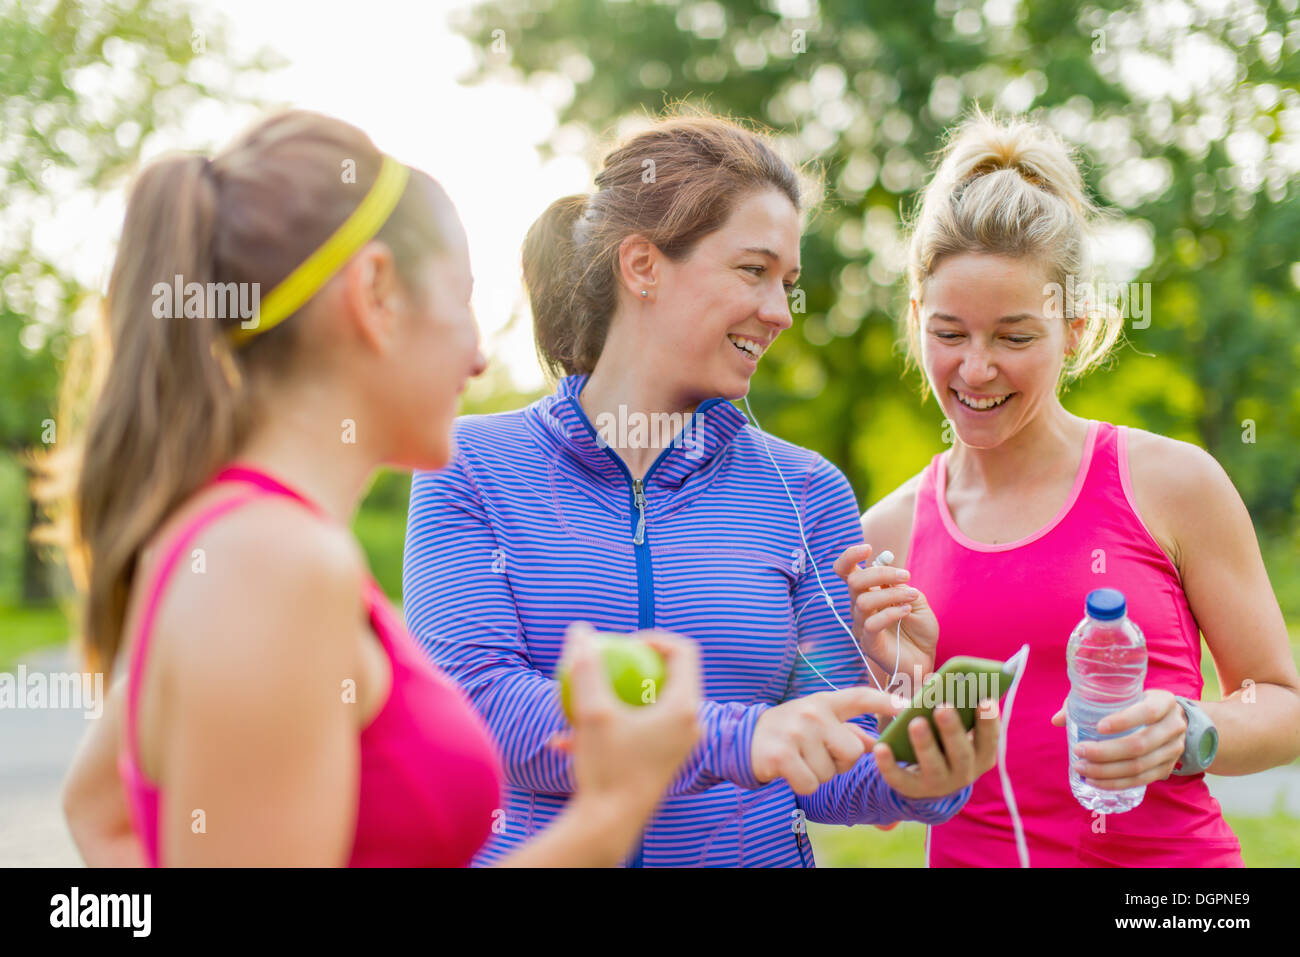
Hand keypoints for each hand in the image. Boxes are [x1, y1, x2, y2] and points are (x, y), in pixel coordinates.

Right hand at [549, 623, 701, 811]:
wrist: (611, 826)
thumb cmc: (605, 769)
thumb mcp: (591, 714)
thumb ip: (586, 668)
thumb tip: (580, 630)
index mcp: (685, 708)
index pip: (683, 651)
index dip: (654, 637)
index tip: (622, 641)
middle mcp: (690, 724)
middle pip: (669, 675)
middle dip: (634, 664)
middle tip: (606, 660)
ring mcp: (679, 743)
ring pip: (650, 703)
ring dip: (617, 697)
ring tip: (584, 695)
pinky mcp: (664, 758)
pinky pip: (640, 728)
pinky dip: (612, 723)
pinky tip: (569, 733)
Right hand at [751, 686, 901, 793]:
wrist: (744, 737)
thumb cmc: (789, 731)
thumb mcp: (817, 722)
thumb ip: (846, 731)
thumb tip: (874, 745)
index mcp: (824, 702)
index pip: (859, 697)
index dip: (884, 702)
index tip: (907, 707)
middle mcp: (811, 713)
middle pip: (851, 753)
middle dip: (839, 763)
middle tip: (818, 755)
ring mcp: (795, 733)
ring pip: (829, 773)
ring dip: (817, 775)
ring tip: (799, 760)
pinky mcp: (780, 755)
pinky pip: (809, 784)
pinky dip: (802, 785)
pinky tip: (790, 771)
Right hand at [834, 544, 937, 680]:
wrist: (926, 657)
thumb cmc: (919, 628)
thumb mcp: (915, 598)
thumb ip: (900, 584)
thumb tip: (888, 568)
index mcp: (867, 592)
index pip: (845, 570)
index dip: (850, 556)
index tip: (869, 548)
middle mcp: (859, 606)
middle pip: (854, 581)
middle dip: (881, 573)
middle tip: (906, 576)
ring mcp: (861, 625)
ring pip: (863, 601)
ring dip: (891, 594)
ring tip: (913, 596)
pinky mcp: (868, 643)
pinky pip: (871, 623)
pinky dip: (891, 612)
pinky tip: (907, 612)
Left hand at [873, 701, 1000, 798]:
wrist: (927, 777)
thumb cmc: (943, 739)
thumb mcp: (951, 724)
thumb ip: (947, 703)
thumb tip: (931, 680)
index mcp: (981, 754)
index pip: (990, 739)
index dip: (989, 721)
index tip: (986, 700)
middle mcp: (965, 772)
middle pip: (962, 753)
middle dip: (953, 730)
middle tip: (943, 707)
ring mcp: (940, 784)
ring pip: (934, 766)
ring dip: (925, 744)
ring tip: (916, 722)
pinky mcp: (914, 790)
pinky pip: (900, 779)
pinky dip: (890, 765)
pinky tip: (881, 747)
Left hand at [1050, 689, 1188, 788]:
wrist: (1170, 718)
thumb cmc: (1135, 702)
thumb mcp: (1120, 695)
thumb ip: (1089, 701)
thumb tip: (1057, 720)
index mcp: (1164, 702)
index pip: (1147, 712)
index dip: (1124, 721)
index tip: (1098, 727)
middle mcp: (1174, 726)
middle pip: (1140, 745)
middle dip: (1106, 752)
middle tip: (1080, 751)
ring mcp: (1174, 750)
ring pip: (1140, 766)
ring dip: (1107, 771)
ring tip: (1082, 768)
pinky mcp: (1167, 768)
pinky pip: (1142, 780)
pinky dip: (1116, 783)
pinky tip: (1096, 781)